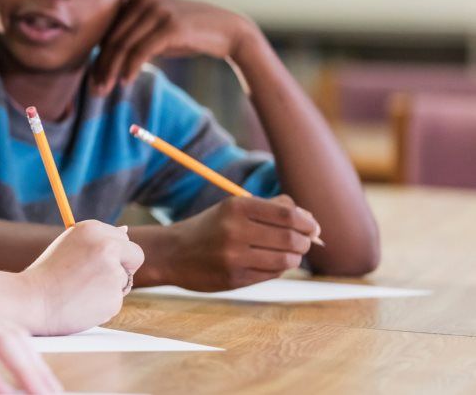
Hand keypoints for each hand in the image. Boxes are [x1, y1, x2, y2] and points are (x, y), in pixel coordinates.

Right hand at [18, 220, 144, 334]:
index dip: (113, 253)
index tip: (95, 262)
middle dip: (123, 268)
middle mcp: (106, 246)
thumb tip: (126, 230)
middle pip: (135, 256)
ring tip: (79, 291)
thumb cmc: (46, 274)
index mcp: (92, 229)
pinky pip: (116, 301)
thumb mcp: (69, 247)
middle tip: (93, 278)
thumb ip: (97, 241)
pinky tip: (81, 303)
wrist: (30, 300)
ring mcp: (112, 271)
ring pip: (124, 281)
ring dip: (108, 289)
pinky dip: (102, 305)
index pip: (123, 239)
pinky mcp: (114, 297)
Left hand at [92, 0, 259, 95]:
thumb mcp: (157, 31)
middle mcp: (144, 1)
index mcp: (137, 0)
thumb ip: (134, 37)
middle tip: (95, 89)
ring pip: (123, 46)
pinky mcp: (171, 27)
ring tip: (105, 89)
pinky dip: (130, 68)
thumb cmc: (189, 34)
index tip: (93, 78)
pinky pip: (141, 51)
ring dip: (111, 71)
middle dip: (101, 67)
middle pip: (112, 39)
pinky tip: (126, 82)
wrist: (228, 30)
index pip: (109, 31)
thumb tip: (105, 58)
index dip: (98, 56)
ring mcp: (158, 12)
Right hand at [159, 194, 319, 290]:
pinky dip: (278, 269)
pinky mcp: (234, 278)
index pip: (287, 214)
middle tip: (304, 243)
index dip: (307, 222)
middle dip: (304, 242)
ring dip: (294, 258)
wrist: (172, 253)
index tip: (313, 227)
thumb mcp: (233, 209)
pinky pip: (272, 274)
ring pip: (286, 260)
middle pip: (291, 238)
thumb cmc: (210, 228)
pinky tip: (268, 264)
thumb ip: (271, 209)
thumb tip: (310, 220)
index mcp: (236, 207)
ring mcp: (234, 256)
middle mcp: (235, 230)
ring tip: (288, 254)